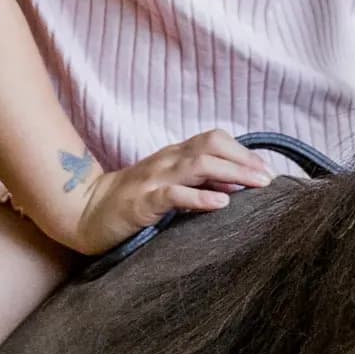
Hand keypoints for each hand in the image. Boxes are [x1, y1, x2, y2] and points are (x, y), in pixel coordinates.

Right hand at [50, 129, 271, 254]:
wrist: (85, 212)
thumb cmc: (131, 201)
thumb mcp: (169, 187)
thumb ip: (199, 183)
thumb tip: (236, 186)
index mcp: (174, 156)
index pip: (214, 140)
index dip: (243, 152)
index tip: (266, 171)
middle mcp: (166, 161)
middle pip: (212, 146)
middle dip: (244, 160)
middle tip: (269, 179)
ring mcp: (153, 180)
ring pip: (198, 165)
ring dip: (232, 173)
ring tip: (256, 185)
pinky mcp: (141, 202)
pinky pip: (173, 195)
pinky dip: (200, 198)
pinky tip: (221, 204)